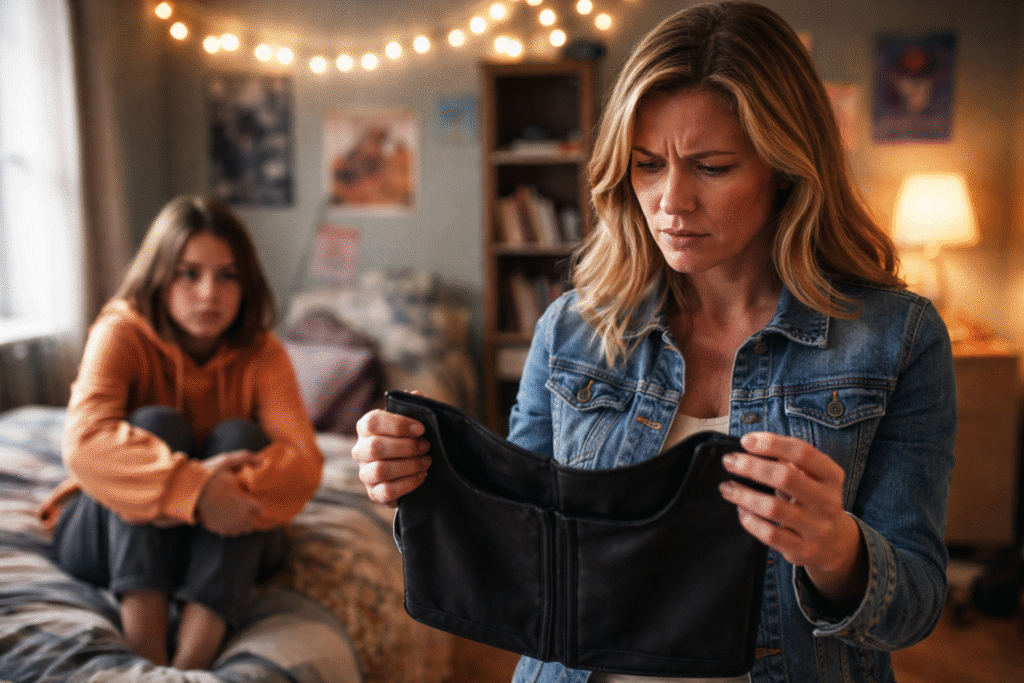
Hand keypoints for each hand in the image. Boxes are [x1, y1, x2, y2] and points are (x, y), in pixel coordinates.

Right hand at [196, 450, 267, 535]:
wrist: (188, 488)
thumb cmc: (209, 474)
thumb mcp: (228, 461)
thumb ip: (247, 458)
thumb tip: (262, 461)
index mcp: (244, 503)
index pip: (259, 510)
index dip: (258, 507)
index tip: (256, 504)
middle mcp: (237, 517)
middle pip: (250, 524)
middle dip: (251, 517)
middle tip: (248, 510)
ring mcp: (225, 524)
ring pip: (239, 531)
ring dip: (241, 524)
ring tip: (238, 516)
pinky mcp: (213, 527)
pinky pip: (226, 532)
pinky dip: (229, 528)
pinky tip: (227, 520)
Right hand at [352, 404, 431, 507]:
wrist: (413, 469)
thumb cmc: (411, 439)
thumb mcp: (415, 422)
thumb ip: (415, 407)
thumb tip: (414, 395)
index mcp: (366, 428)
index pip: (372, 421)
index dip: (397, 424)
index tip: (421, 428)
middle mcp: (360, 450)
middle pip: (375, 447)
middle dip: (407, 447)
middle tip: (426, 447)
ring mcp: (365, 473)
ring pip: (380, 470)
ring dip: (409, 465)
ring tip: (426, 462)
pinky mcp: (374, 493)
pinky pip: (386, 491)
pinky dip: (408, 484)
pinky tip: (421, 476)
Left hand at [719, 432, 867, 611]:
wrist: (835, 543)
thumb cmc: (812, 499)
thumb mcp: (812, 477)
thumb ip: (789, 458)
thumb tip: (752, 442)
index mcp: (832, 476)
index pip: (801, 452)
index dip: (771, 443)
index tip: (745, 441)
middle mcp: (828, 501)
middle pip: (785, 477)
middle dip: (751, 467)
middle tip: (729, 461)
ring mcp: (817, 528)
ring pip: (773, 508)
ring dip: (743, 495)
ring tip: (726, 487)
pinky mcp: (803, 550)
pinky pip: (769, 534)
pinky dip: (750, 520)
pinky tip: (740, 510)